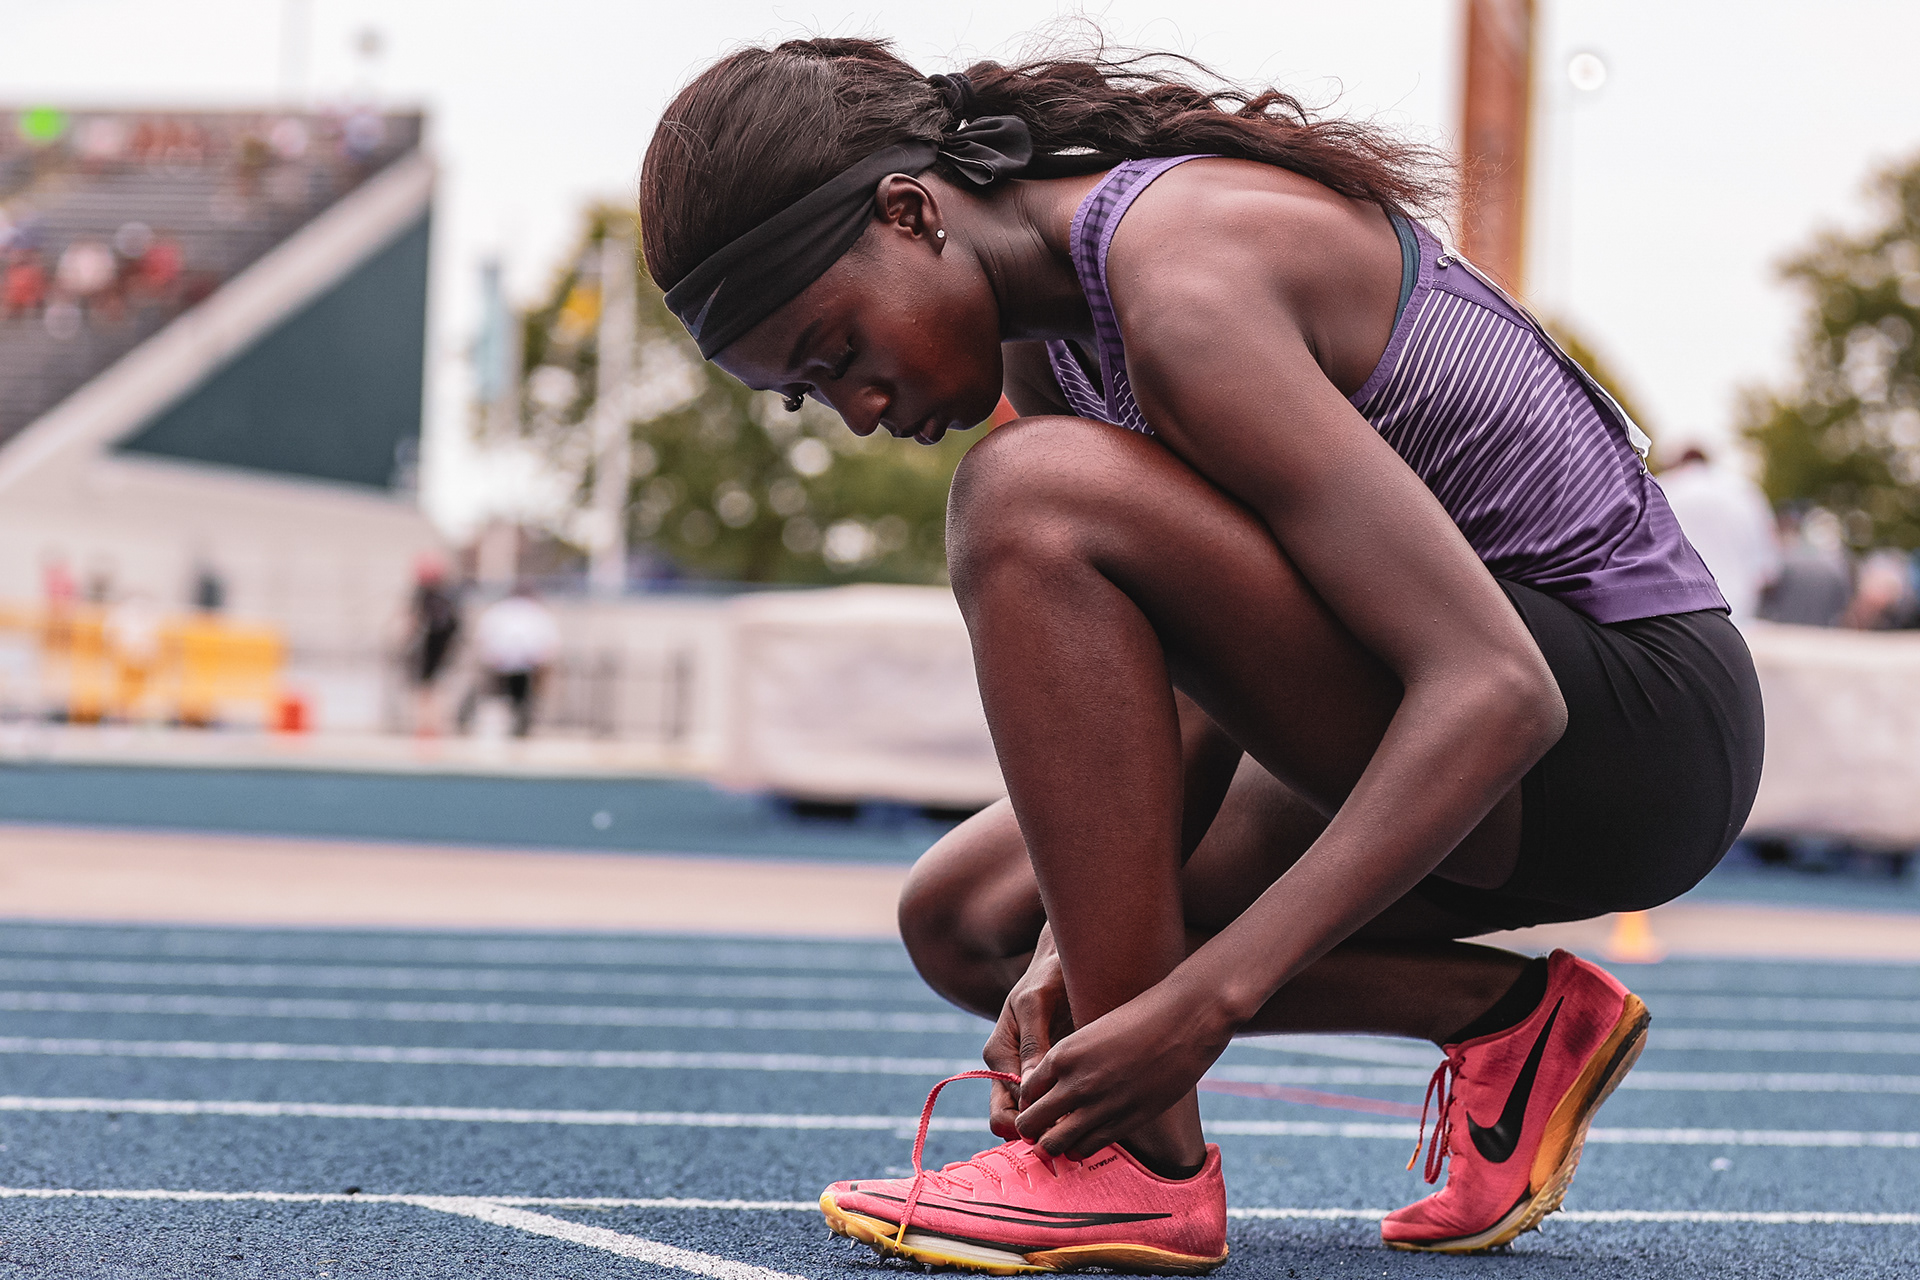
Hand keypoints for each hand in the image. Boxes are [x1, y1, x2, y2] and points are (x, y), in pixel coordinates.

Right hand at [981, 925, 1074, 1139]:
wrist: (1064, 964)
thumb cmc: (1049, 976)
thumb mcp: (1037, 1001)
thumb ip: (1034, 1041)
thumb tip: (1029, 1084)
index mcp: (999, 1054)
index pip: (1006, 1107)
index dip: (1033, 1123)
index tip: (1064, 1126)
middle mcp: (1007, 1070)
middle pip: (1010, 1121)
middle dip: (1038, 1133)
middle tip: (1071, 1133)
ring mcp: (1025, 1073)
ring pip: (1032, 1119)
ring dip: (1053, 1127)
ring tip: (1083, 1124)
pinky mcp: (1046, 1073)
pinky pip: (1050, 1105)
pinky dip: (1065, 1114)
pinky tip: (1089, 1111)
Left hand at [1013, 972, 1233, 1158]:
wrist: (1183, 1022)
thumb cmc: (1139, 1019)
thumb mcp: (1090, 1031)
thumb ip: (1068, 1060)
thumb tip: (1053, 1083)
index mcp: (1062, 1055)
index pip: (1025, 1092)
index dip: (1027, 1101)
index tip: (1036, 1103)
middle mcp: (1075, 1084)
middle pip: (1031, 1122)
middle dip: (1031, 1127)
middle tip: (1039, 1127)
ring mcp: (1100, 1106)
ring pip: (1055, 1144)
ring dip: (1052, 1143)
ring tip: (1059, 1137)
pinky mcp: (1125, 1121)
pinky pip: (1087, 1148)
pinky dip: (1079, 1148)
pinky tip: (1082, 1140)